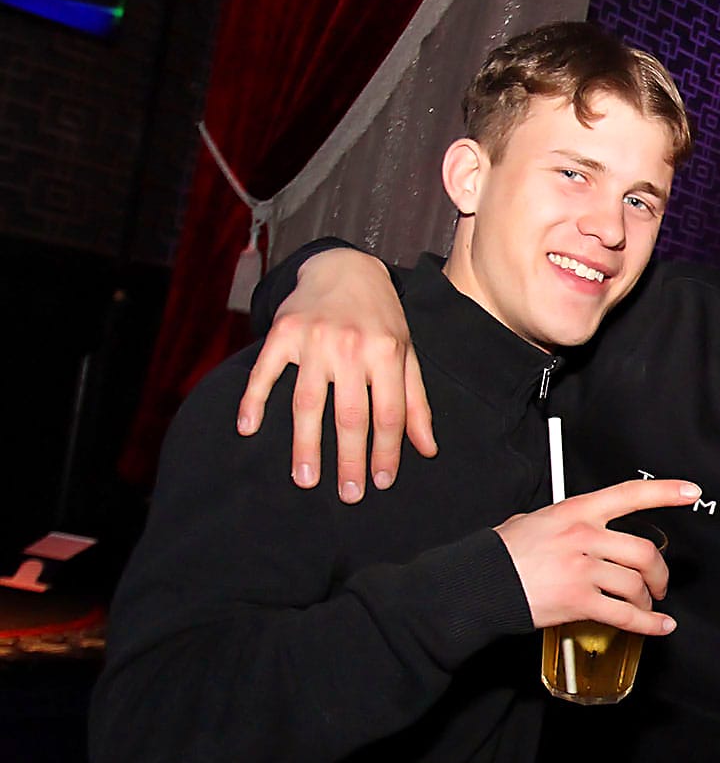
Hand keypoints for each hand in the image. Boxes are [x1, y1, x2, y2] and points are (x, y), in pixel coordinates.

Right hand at [236, 248, 432, 503]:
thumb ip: (416, 402)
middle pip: (350, 416)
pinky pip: (266, 372)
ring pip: (308, 403)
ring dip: (306, 446)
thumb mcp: (407, 354)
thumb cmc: (381, 318)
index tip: (380, 483)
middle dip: (349, 460)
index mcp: (388, 353)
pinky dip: (254, 400)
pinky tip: (248, 429)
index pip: (389, 415)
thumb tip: (428, 449)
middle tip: (347, 495)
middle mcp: (352, 347)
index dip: (386, 452)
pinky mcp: (283, 331)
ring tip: (305, 480)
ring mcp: (315, 339)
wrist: (344, 267)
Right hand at [497, 478, 698, 632]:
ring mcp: (582, 570)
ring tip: (645, 606)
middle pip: (644, 552)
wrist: (479, 583)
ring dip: (649, 601)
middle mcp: (583, 537)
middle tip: (660, 583)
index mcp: (576, 511)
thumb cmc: (503, 552)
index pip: (629, 495)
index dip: (665, 492)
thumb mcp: (536, 520)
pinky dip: (648, 625)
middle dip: (660, 573)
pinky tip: (658, 627)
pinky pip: (625, 615)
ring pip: (636, 585)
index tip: (690, 493)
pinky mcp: (578, 602)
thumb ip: (567, 520)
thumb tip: (584, 525)